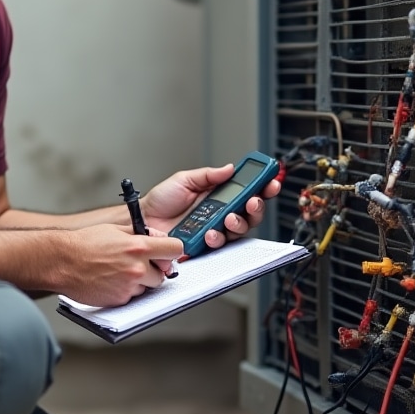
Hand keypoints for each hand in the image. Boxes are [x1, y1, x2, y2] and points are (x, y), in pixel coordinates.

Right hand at [57, 224, 184, 306]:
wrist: (62, 262)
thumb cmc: (84, 243)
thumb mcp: (115, 229)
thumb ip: (140, 233)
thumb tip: (157, 237)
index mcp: (138, 247)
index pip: (175, 249)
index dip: (171, 250)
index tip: (166, 252)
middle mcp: (137, 268)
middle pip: (164, 274)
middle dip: (154, 269)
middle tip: (138, 264)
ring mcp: (129, 286)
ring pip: (148, 287)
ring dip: (140, 281)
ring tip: (119, 271)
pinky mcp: (119, 300)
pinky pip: (132, 297)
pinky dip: (126, 291)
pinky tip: (111, 281)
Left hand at [140, 164, 281, 252]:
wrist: (143, 221)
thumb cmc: (161, 201)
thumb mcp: (184, 179)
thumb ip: (208, 175)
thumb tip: (230, 168)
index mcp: (218, 195)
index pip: (247, 191)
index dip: (262, 187)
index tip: (271, 181)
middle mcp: (220, 213)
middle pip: (251, 213)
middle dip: (257, 206)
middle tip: (253, 201)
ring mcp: (215, 230)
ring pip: (240, 230)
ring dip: (239, 223)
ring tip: (229, 218)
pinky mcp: (206, 245)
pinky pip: (221, 244)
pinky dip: (219, 238)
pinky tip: (211, 232)